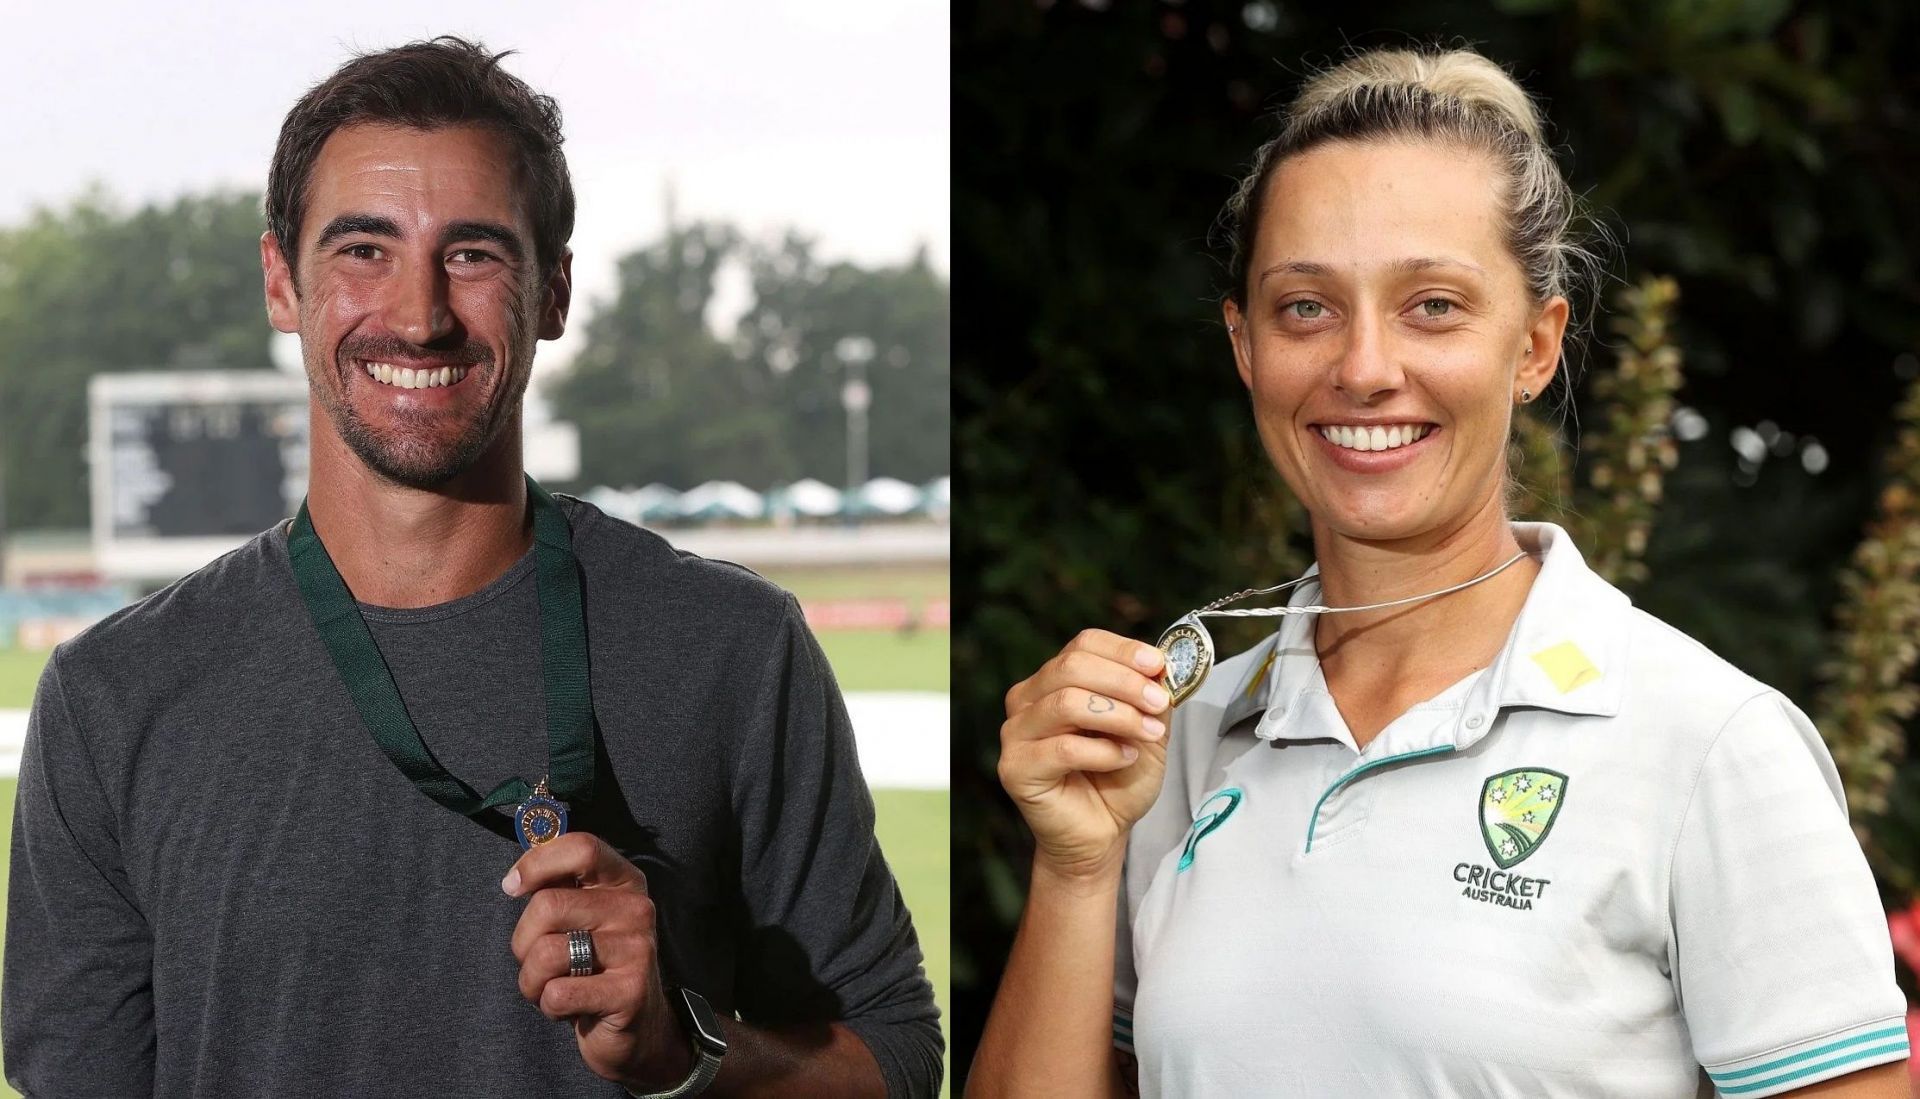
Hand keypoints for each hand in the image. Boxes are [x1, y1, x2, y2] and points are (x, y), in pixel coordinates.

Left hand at [504, 833, 695, 1091]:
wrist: (638, 1028)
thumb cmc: (594, 967)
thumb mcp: (582, 919)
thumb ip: (557, 889)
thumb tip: (515, 879)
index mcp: (624, 882)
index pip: (581, 848)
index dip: (537, 863)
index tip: (513, 887)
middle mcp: (637, 908)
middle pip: (547, 905)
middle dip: (523, 941)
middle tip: (540, 963)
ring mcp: (637, 949)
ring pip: (545, 952)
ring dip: (533, 981)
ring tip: (556, 988)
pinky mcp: (630, 992)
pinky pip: (557, 993)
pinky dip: (550, 1008)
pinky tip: (573, 1009)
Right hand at [999, 629, 1171, 878]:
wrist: (1100, 835)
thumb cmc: (1118, 781)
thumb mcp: (1148, 731)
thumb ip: (1152, 698)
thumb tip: (1162, 668)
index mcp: (1055, 680)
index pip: (1084, 644)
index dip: (1123, 650)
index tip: (1158, 665)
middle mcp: (1027, 699)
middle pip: (1072, 666)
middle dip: (1124, 682)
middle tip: (1159, 702)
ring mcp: (1016, 733)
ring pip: (1066, 702)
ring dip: (1118, 715)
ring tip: (1148, 734)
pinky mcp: (1015, 768)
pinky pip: (1063, 748)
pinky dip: (1103, 752)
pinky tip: (1124, 759)